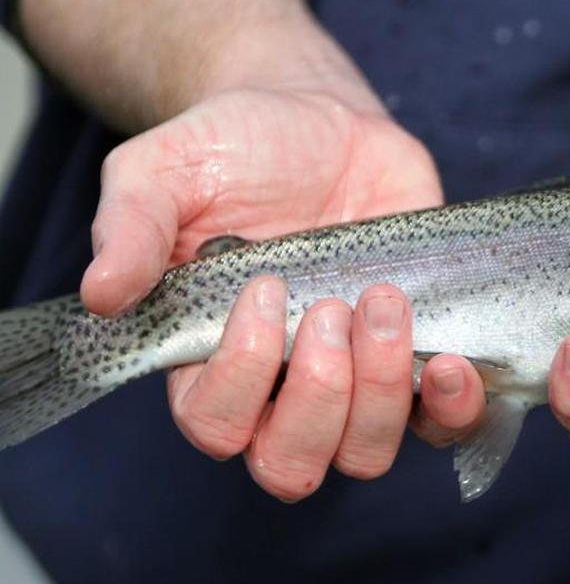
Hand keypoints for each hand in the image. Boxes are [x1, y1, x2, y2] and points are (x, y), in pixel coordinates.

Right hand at [85, 82, 487, 500]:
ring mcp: (357, 378)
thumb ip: (130, 229)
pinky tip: (454, 359)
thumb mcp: (163, 170)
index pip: (216, 426)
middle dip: (318, 396)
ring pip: (366, 453)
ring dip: (381, 392)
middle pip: (292, 463)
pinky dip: (454, 408)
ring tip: (384, 302)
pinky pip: (443, 423)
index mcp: (211, 358)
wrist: (317, 120)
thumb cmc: (233, 151)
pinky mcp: (420, 356)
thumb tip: (100, 296)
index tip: (262, 291)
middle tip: (331, 308)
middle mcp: (282, 386)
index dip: (240, 378)